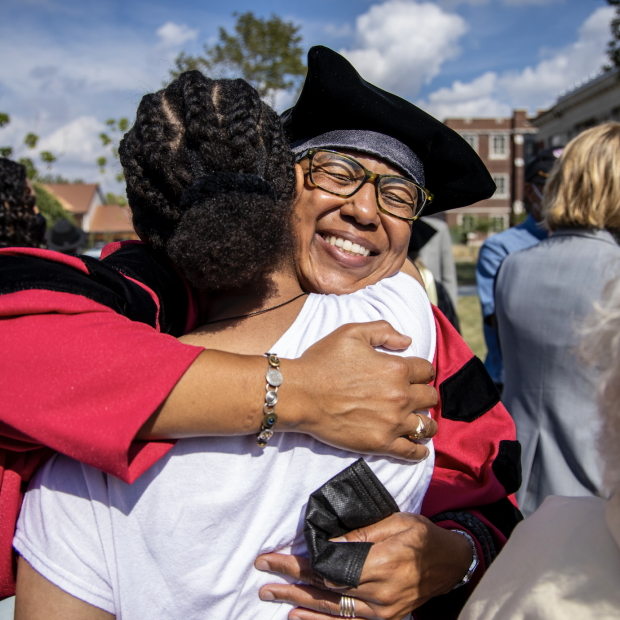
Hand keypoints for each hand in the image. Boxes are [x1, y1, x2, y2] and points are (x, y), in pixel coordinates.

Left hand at [255, 513, 472, 619]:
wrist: (452, 563)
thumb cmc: (423, 536)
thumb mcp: (396, 522)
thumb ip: (362, 534)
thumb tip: (327, 542)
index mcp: (382, 565)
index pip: (330, 568)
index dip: (300, 564)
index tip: (274, 557)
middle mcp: (379, 594)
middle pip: (325, 589)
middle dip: (290, 581)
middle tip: (263, 573)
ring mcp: (381, 611)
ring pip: (331, 609)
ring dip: (298, 602)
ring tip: (270, 595)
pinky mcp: (383, 618)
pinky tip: (297, 618)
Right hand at [280, 321, 437, 461]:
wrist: (300, 394)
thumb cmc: (322, 361)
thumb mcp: (351, 332)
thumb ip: (383, 330)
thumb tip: (407, 341)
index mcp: (396, 368)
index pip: (426, 370)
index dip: (421, 371)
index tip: (415, 375)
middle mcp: (400, 396)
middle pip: (430, 397)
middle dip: (425, 394)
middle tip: (416, 396)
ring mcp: (392, 422)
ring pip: (426, 425)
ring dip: (426, 421)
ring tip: (420, 421)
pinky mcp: (381, 443)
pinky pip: (412, 451)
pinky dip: (419, 450)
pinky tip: (419, 447)